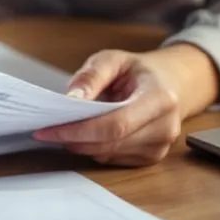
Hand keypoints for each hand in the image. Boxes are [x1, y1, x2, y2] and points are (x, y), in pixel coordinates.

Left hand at [31, 45, 219, 166]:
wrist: (172, 84)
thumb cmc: (140, 71)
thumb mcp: (114, 60)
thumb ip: (91, 76)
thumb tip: (71, 99)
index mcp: (160, 99)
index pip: (116, 124)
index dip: (80, 130)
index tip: (50, 129)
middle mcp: (165, 127)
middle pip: (110, 143)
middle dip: (74, 139)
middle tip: (47, 130)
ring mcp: (160, 146)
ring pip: (108, 154)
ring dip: (82, 144)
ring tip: (65, 127)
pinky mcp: (151, 158)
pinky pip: (113, 159)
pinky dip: (94, 148)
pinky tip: (87, 134)